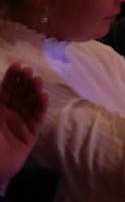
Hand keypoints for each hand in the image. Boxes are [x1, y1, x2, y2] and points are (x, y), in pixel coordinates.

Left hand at [0, 64, 46, 191]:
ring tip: (38, 80)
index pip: (4, 91)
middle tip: (29, 71)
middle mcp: (8, 116)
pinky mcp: (29, 136)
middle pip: (19, 95)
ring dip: (33, 92)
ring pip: (29, 104)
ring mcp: (20, 125)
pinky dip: (40, 108)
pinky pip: (36, 119)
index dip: (10, 78)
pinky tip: (43, 97)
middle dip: (23, 82)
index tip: (17, 65)